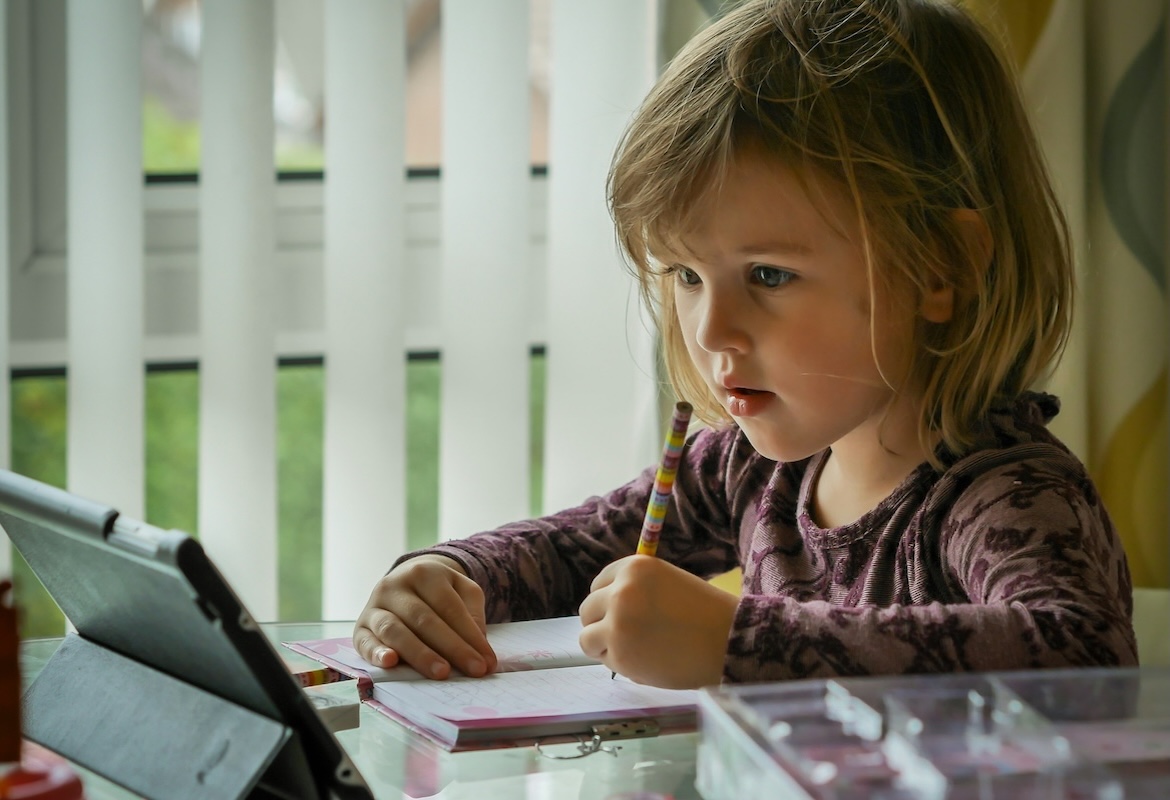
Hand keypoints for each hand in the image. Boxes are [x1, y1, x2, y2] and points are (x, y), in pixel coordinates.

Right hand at [353, 554, 497, 679]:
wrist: (406, 580)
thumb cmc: (440, 592)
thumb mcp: (462, 590)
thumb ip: (473, 613)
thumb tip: (478, 646)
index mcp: (424, 573)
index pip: (449, 607)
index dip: (470, 635)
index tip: (487, 662)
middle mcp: (394, 586)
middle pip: (424, 619)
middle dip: (451, 647)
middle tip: (472, 670)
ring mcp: (374, 606)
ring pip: (395, 630)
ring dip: (419, 654)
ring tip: (442, 673)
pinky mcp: (359, 627)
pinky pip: (365, 641)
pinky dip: (376, 653)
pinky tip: (391, 663)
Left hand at [578, 555, 736, 688]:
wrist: (729, 642)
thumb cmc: (704, 613)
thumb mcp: (666, 583)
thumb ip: (635, 589)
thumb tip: (602, 607)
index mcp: (634, 567)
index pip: (599, 584)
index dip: (608, 601)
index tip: (621, 613)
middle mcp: (620, 592)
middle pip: (587, 610)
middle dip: (601, 624)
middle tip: (626, 636)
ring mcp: (617, 625)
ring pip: (587, 638)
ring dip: (604, 646)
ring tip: (634, 650)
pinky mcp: (620, 656)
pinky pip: (605, 661)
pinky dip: (620, 664)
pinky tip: (647, 661)